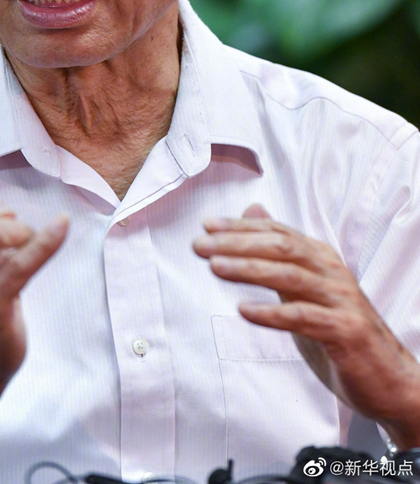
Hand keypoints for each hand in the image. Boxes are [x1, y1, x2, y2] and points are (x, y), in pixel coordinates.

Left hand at [193, 204, 419, 447]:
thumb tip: (252, 211)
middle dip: (237, 243)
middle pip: (281, 247)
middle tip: (200, 246)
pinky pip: (304, 317)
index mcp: (321, 257)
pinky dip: (273, 313)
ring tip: (216, 268)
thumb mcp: (305, 286)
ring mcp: (340, 300)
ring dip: (249, 269)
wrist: (388, 378)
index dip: (240, 226)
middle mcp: (332, 271)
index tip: (206, 226)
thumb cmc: (339, 330)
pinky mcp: (345, 331)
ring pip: (290, 275)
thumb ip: (279, 252)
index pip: (277, 231)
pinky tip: (245, 311)